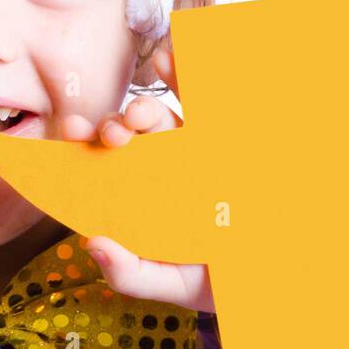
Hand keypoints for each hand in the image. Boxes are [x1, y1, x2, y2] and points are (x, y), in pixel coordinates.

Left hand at [58, 43, 213, 313]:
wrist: (277, 278)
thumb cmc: (223, 278)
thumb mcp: (175, 283)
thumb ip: (133, 273)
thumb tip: (94, 244)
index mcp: (148, 195)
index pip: (110, 165)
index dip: (87, 145)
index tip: (71, 132)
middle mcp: (169, 167)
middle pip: (135, 134)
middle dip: (117, 125)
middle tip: (112, 135)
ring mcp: (202, 150)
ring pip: (166, 117)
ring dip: (146, 107)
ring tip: (140, 116)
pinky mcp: (233, 141)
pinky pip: (211, 106)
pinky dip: (189, 80)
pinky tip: (174, 65)